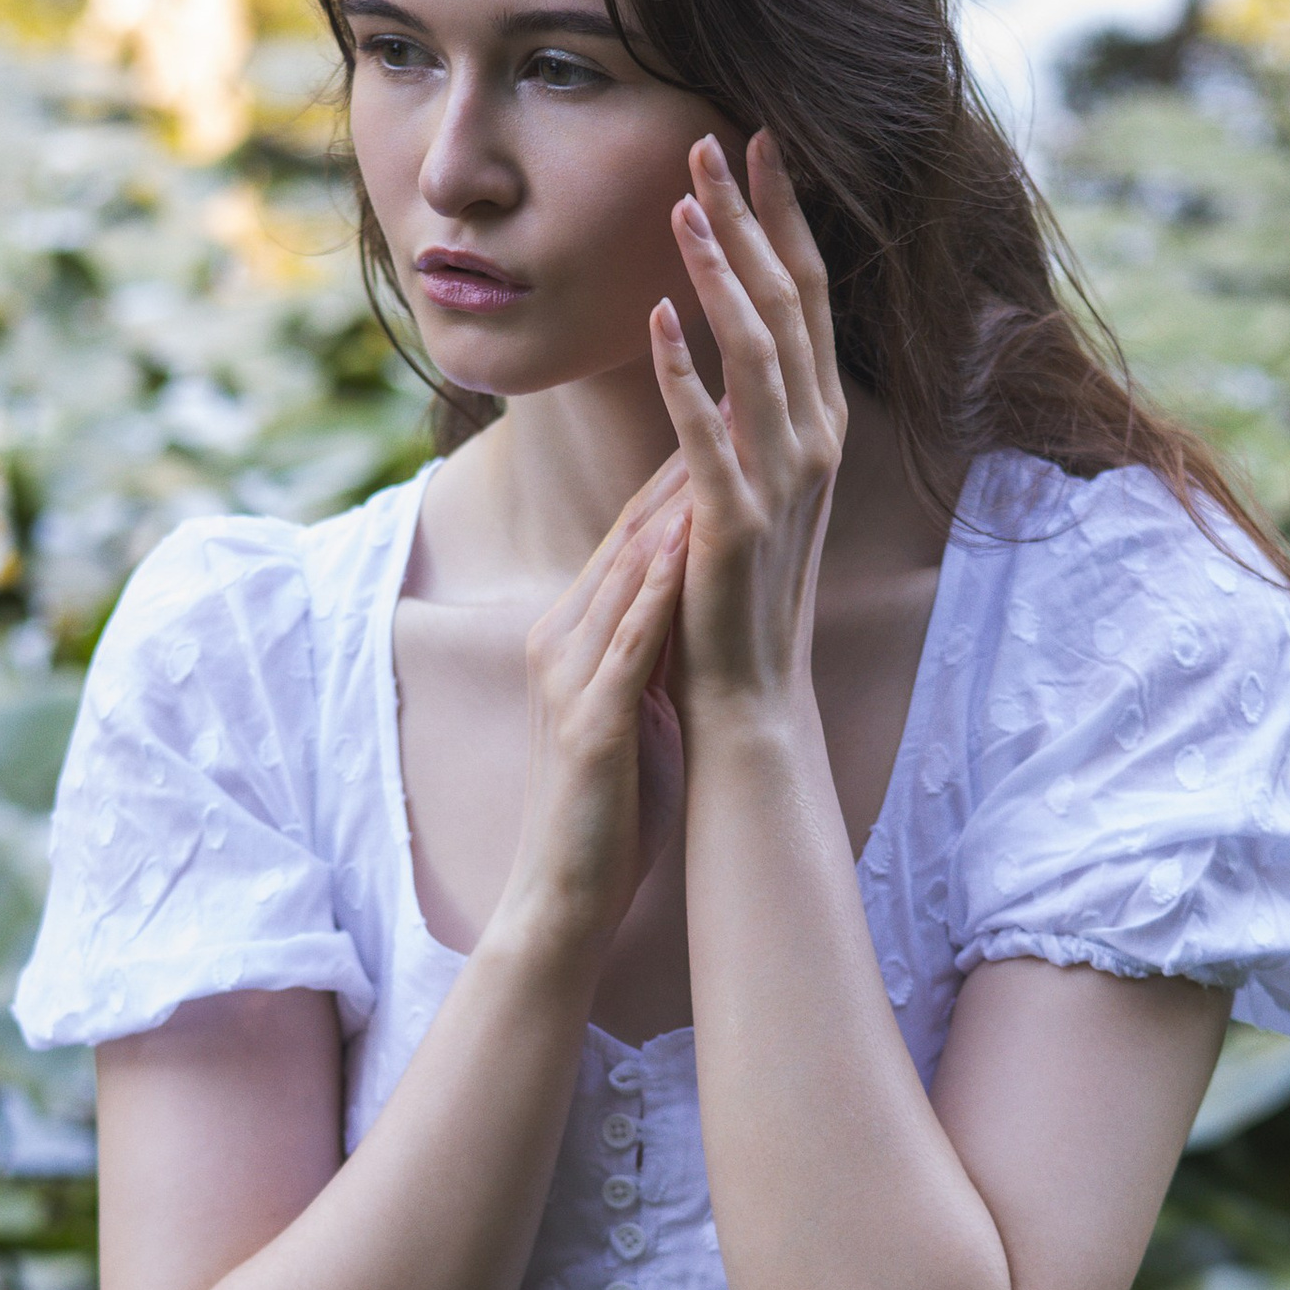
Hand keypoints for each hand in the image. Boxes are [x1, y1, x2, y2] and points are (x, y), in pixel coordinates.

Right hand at [494, 458, 688, 976]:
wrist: (565, 893)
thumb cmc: (609, 804)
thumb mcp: (632, 700)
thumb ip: (646, 642)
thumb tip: (690, 591)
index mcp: (572, 634)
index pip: (630, 537)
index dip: (679, 472)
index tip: (729, 412)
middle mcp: (560, 640)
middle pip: (624, 537)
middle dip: (677, 464)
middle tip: (726, 396)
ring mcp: (568, 679)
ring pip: (621, 577)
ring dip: (667, 509)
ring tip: (713, 446)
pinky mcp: (587, 724)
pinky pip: (624, 645)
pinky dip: (653, 593)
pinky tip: (683, 549)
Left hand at [651, 128, 847, 713]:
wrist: (749, 692)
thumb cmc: (739, 586)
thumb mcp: (752, 478)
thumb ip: (747, 410)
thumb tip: (725, 338)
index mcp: (819, 421)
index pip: (806, 294)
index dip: (783, 215)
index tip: (756, 141)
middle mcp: (816, 438)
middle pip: (789, 302)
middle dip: (753, 216)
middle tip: (711, 140)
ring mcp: (784, 480)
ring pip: (757, 352)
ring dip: (720, 272)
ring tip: (682, 205)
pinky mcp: (737, 521)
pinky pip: (710, 434)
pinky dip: (683, 373)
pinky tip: (656, 319)